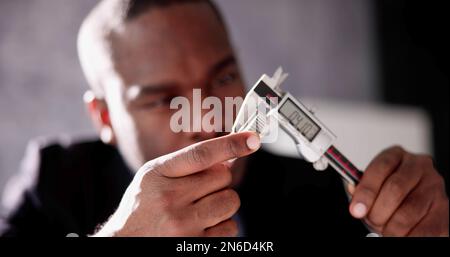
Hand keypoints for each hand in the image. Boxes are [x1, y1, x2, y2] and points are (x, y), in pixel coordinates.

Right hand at [94, 132, 260, 235]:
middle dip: (218, 182)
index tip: (252, 140)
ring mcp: (183, 224)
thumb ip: (185, 165)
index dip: (231, 144)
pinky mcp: (195, 244)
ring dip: (223, 204)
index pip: (201, 154)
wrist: (125, 242)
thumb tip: (227, 157)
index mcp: (159, 174)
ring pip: (231, 202)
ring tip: (200, 210)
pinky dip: (222, 226)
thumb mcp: (153, 177)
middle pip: (223, 177)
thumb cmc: (143, 207)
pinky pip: (230, 228)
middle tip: (199, 191)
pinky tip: (201, 227)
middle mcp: (170, 198)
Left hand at [348, 146, 448, 235]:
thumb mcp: (373, 187)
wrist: (417, 207)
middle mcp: (418, 166)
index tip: (356, 210)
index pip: (380, 167)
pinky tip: (401, 235)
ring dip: (392, 228)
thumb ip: (362, 189)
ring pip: (408, 212)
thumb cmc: (390, 195)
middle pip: (395, 189)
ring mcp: (434, 187)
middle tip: (372, 221)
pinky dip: (408, 236)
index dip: (366, 191)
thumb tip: (355, 196)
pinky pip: (424, 229)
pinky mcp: (444, 209)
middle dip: (377, 211)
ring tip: (387, 230)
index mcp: (396, 156)